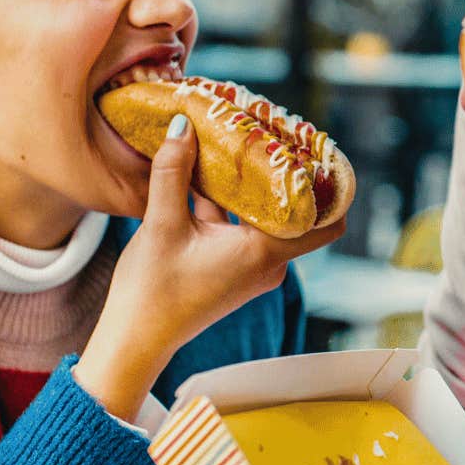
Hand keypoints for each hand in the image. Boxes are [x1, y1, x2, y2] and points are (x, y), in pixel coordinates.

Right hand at [78, 115, 344, 417]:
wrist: (134, 338)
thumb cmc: (152, 290)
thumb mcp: (161, 224)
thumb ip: (173, 172)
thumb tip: (183, 125)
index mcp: (264, 253)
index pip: (326, 222)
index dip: (330, 188)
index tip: (321, 152)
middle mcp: (269, 263)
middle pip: (294, 211)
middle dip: (286, 175)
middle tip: (274, 132)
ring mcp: (253, 267)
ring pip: (265, 216)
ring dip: (254, 185)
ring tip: (241, 142)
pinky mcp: (234, 268)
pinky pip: (245, 227)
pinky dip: (234, 203)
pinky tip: (210, 171)